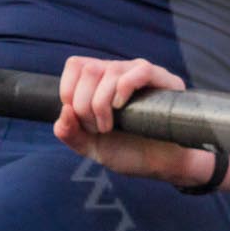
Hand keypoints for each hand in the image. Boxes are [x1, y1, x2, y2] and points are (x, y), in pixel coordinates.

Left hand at [52, 56, 199, 183]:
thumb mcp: (90, 146)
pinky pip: (140, 71)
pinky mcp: (164, 80)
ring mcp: (141, 74)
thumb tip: (65, 111)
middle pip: (89, 69)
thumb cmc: (128, 152)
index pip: (76, 66)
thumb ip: (70, 133)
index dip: (69, 93)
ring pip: (110, 71)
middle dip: (85, 106)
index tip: (81, 120)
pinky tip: (122, 108)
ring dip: (102, 104)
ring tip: (110, 127)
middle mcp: (120, 71)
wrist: (160, 164)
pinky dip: (124, 89)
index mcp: (101, 80)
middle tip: (98, 128)